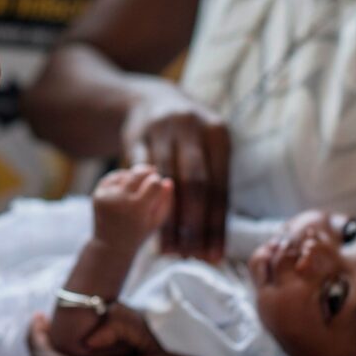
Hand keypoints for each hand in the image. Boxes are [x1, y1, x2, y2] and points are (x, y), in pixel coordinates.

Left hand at [92, 165, 172, 248]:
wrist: (110, 245)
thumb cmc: (138, 233)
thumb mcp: (156, 221)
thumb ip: (165, 201)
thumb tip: (167, 180)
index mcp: (138, 209)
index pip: (153, 183)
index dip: (158, 181)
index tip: (158, 185)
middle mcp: (120, 201)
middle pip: (138, 174)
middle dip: (147, 171)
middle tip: (152, 171)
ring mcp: (106, 197)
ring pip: (125, 174)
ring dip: (134, 175)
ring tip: (139, 182)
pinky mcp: (97, 194)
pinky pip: (112, 177)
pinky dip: (121, 177)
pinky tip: (127, 183)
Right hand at [123, 85, 229, 260]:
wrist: (150, 99)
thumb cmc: (187, 136)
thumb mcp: (207, 146)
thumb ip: (214, 180)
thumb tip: (218, 235)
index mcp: (218, 133)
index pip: (220, 187)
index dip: (217, 224)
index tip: (214, 255)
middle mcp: (192, 128)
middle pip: (196, 184)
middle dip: (194, 225)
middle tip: (191, 256)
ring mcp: (162, 129)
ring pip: (167, 182)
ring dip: (168, 219)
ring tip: (169, 249)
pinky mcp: (136, 134)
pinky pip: (141, 173)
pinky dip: (144, 200)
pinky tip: (145, 222)